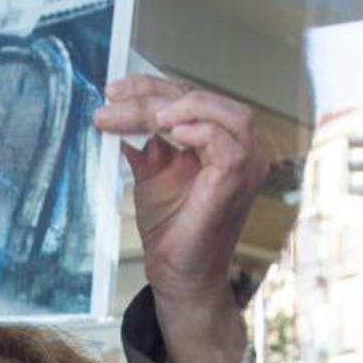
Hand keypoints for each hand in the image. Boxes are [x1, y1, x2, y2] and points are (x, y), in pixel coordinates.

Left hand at [94, 75, 265, 362]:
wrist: (177, 274)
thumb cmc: (172, 229)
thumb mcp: (152, 173)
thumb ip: (147, 141)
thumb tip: (122, 110)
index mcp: (225, 141)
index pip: (192, 98)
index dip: (152, 88)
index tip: (114, 91)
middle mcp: (245, 148)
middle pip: (205, 99)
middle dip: (155, 94)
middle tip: (114, 99)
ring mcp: (247, 165)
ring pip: (224, 112)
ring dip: (178, 105)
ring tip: (143, 116)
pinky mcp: (238, 181)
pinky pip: (226, 142)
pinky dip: (198, 129)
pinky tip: (168, 132)